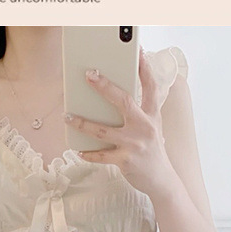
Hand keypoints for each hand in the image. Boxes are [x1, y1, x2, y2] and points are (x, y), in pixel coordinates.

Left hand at [66, 48, 171, 198]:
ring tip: (68, 116)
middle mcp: (144, 127)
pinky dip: (88, 153)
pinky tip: (78, 149)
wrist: (162, 180)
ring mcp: (134, 144)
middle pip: (123, 101)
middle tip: (89, 75)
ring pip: (102, 130)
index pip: (150, 87)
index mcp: (152, 115)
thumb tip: (111, 98)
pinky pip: (101, 155)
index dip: (145, 68)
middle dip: (104, 86)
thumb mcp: (151, 127)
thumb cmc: (152, 150)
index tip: (138, 52)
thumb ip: (138, 113)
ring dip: (82, 123)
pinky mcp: (125, 160)